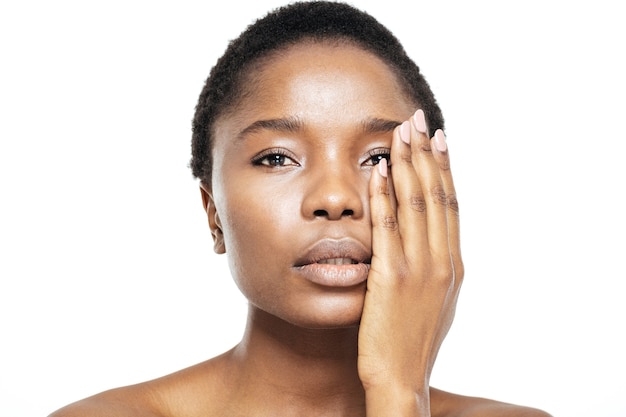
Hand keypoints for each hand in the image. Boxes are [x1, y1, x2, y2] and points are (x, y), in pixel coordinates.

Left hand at [358, 109, 462, 413]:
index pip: (451, 204)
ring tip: (400, 133)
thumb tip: (430, 240)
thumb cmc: (412, 341)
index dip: (445, 168)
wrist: (401, 378)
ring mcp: (419, 268)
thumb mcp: (434, 300)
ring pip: (416, 204)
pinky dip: (383, 196)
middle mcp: (442, 261)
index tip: (440, 139)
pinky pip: (388, 227)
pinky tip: (376, 172)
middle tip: (418, 120)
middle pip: (436, 195)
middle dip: (426, 154)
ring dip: (407, 164)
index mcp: (453, 264)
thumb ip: (434, 267)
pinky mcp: (392, 278)